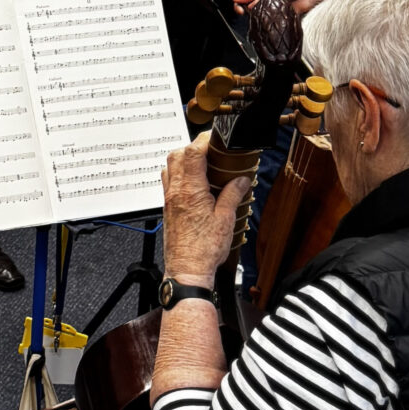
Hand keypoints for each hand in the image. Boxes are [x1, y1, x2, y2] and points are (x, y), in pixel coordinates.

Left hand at [161, 131, 252, 282]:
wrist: (187, 271)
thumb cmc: (204, 250)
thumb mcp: (226, 219)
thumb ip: (232, 194)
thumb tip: (241, 180)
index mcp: (190, 191)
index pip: (192, 152)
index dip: (204, 140)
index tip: (216, 138)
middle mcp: (175, 192)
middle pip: (177, 155)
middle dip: (193, 147)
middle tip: (211, 150)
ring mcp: (169, 200)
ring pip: (170, 167)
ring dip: (184, 160)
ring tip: (203, 165)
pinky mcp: (168, 209)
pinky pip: (168, 182)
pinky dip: (179, 175)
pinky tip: (195, 184)